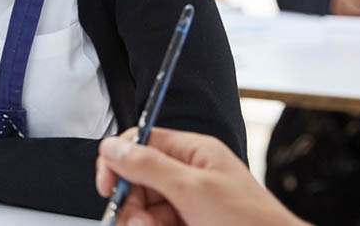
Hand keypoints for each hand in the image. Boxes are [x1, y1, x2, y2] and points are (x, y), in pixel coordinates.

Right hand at [97, 127, 307, 225]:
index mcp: (194, 153)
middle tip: (136, 220)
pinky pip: (156, 223)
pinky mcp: (189, 224)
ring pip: (144, 206)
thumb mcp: (193, 190)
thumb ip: (150, 166)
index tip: (107, 184)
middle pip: (138, 178)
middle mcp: (190, 175)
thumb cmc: (252, 223)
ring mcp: (190, 203)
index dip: (119, 160)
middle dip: (131, 200)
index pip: (143, 142)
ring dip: (140, 221)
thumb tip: (114, 147)